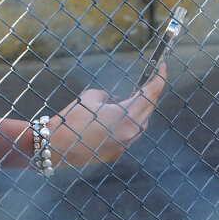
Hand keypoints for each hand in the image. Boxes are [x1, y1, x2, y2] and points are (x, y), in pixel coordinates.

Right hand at [45, 64, 166, 166]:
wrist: (55, 146)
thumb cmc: (72, 119)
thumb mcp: (92, 97)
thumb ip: (110, 96)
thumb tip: (116, 101)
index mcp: (127, 117)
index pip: (151, 94)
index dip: (159, 79)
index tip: (163, 66)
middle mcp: (130, 133)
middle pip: (149, 109)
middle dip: (149, 94)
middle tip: (146, 81)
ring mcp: (125, 145)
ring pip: (140, 124)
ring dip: (137, 110)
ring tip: (129, 99)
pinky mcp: (116, 153)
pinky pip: (128, 135)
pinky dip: (126, 124)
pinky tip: (114, 118)